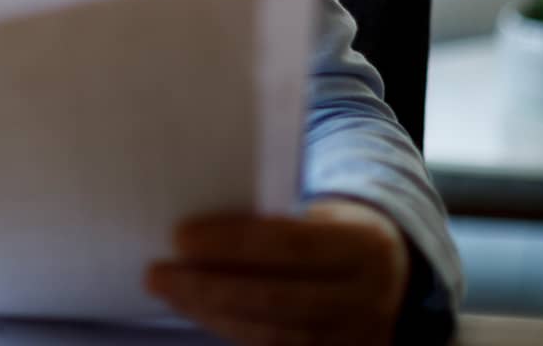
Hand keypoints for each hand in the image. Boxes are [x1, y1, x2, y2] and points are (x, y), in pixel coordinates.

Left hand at [144, 197, 409, 345]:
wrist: (386, 269)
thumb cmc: (332, 226)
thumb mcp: (321, 209)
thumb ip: (275, 215)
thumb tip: (196, 210)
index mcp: (364, 244)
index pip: (293, 244)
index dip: (234, 243)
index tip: (180, 235)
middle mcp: (365, 297)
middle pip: (277, 299)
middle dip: (208, 287)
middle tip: (156, 273)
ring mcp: (353, 336)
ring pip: (272, 333)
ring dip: (210, 313)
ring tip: (167, 290)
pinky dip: (229, 328)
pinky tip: (196, 310)